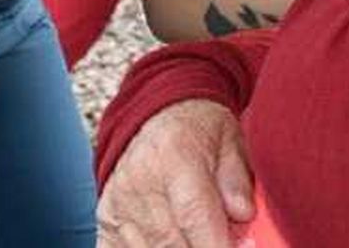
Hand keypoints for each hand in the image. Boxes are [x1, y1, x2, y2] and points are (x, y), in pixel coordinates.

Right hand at [98, 100, 253, 247]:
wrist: (157, 114)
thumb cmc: (199, 130)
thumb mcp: (230, 142)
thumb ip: (237, 181)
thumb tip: (243, 215)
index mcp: (176, 154)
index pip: (194, 213)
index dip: (215, 243)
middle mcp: (141, 180)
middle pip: (171, 240)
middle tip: (218, 240)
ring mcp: (118, 202)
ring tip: (195, 235)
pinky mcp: (106, 218)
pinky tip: (164, 240)